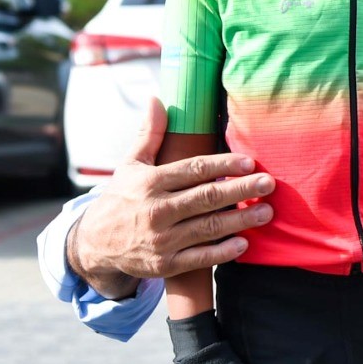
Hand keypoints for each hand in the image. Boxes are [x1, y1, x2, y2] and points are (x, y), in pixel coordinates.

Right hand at [69, 97, 275, 298]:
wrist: (94, 244)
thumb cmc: (120, 198)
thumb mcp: (130, 164)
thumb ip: (150, 134)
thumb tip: (157, 99)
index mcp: (150, 182)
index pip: (193, 169)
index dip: (223, 164)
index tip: (249, 161)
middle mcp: (156, 210)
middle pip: (206, 197)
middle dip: (241, 189)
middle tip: (268, 183)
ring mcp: (161, 239)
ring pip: (208, 227)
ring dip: (240, 219)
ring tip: (266, 212)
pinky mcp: (165, 265)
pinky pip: (199, 258)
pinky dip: (222, 251)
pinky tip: (244, 242)